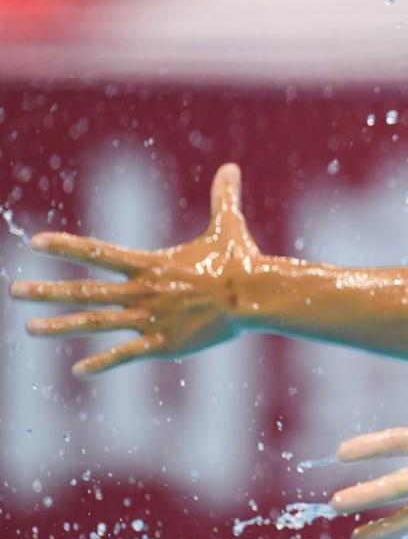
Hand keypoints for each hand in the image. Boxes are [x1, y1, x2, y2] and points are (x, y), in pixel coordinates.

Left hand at [9, 163, 262, 376]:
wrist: (253, 296)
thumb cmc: (241, 261)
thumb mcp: (227, 226)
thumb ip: (223, 197)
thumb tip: (232, 167)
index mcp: (150, 265)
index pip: (98, 253)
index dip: (65, 246)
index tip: (35, 243)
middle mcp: (142, 291)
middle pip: (85, 291)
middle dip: (47, 291)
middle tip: (14, 291)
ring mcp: (150, 319)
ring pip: (96, 323)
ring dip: (61, 325)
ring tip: (30, 329)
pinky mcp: (164, 344)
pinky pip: (126, 354)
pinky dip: (102, 363)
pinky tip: (79, 371)